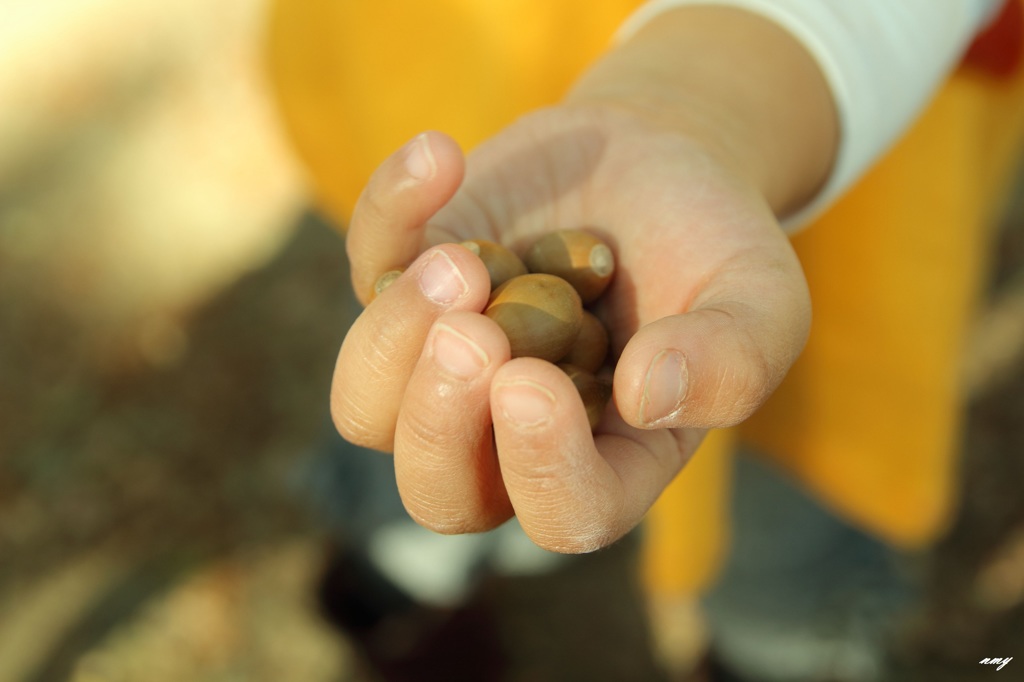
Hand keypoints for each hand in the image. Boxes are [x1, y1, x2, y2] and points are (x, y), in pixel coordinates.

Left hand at [331, 103, 810, 552]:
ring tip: (460, 262)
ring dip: (392, 340)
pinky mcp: (411, 279)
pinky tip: (441, 158)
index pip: (564, 515)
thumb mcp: (761, 296)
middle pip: (437, 491)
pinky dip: (390, 214)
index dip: (541, 470)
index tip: (535, 384)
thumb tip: (646, 395)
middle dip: (438, 424)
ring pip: (366, 405)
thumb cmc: (716, 246)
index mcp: (606, 456)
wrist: (658, 160)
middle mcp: (509, 431)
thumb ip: (731, 359)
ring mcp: (447, 359)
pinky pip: (367, 266)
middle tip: (475, 337)